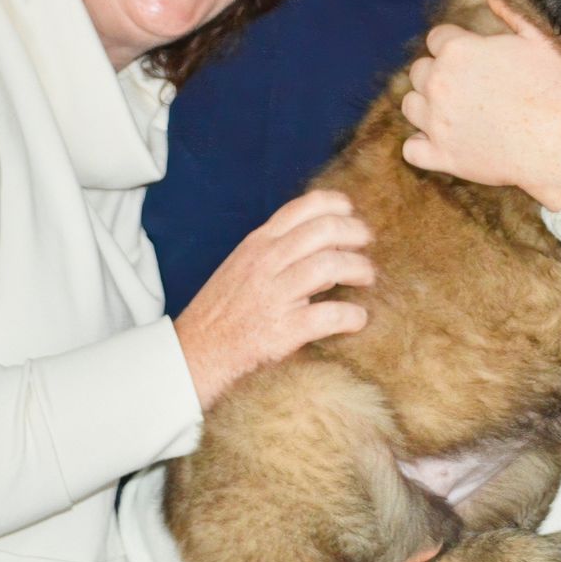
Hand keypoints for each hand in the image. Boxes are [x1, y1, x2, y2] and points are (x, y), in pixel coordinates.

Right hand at [174, 190, 374, 408]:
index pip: (301, 209)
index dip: (335, 205)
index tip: (351, 212)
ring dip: (359, 269)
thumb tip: (322, 244)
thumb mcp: (242, 267)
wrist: (193, 356)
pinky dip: (352, 316)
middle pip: (324, 231)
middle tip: (367, 245)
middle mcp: (266, 263)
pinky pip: (330, 315)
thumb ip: (276, 251)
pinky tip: (358, 319)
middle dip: (354, 233)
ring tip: (367, 277)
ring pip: (331, 265)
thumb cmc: (221, 313)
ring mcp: (274, 295)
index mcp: (257, 245)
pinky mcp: (282, 331)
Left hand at [400, 0, 560, 211]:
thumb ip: (510, 16)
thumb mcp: (538, 42)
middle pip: (419, 70)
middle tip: (466, 86)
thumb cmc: (555, 89)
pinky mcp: (441, 156)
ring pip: (410, 106)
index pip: (436, 38)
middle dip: (438, 74)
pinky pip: (411, 149)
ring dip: (426, 106)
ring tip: (453, 112)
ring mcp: (436, 122)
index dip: (454, 45)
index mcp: (457, 50)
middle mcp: (439, 83)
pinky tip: (441, 142)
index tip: (471, 58)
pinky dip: (422, 146)